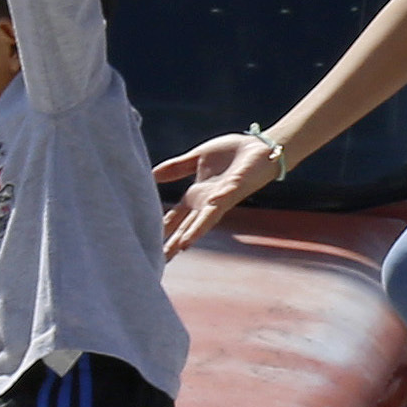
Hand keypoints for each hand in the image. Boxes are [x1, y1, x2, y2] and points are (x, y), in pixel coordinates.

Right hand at [152, 132, 280, 255]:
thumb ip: (176, 168)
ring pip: (205, 218)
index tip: (148, 245)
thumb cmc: (231, 154)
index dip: (162, 229)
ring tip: (182, 246)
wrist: (258, 146)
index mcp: (197, 195)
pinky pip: (225, 196)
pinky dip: (217, 202)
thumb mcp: (196, 159)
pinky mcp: (236, 187)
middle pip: (187, 226)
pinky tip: (209, 205)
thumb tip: (152, 174)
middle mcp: (208, 201)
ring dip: (194, 232)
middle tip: (160, 261)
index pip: (175, 217)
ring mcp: (222, 197)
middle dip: (174, 242)